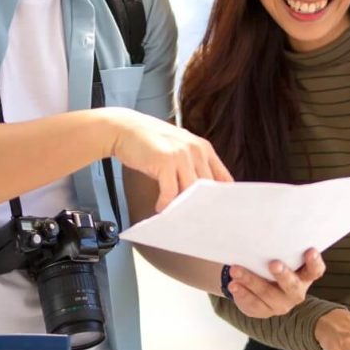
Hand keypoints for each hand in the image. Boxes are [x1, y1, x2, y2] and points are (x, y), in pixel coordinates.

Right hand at [103, 107, 232, 209]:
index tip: (216, 213)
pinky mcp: (165, 161)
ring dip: (183, 208)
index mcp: (203, 148)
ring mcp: (181, 155)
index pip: (224, 178)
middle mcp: (196, 150)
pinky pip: (170, 192)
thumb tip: (201, 196)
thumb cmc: (151, 142)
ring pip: (191, 192)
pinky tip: (159, 207)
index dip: (222, 198)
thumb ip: (193, 166)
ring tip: (175, 217)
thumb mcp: (179, 148)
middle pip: (208, 188)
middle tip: (194, 221)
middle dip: (201, 207)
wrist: (125, 128)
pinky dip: (165, 204)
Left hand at [225, 249, 324, 317]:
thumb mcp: (281, 256)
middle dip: (283, 275)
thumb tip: (264, 223)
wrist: (261, 289)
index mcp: (305, 275)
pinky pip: (254, 304)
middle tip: (273, 264)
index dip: (314, 262)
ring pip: (267, 294)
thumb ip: (279, 247)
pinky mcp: (264, 311)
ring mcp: (281, 304)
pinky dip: (242, 293)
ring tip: (235, 270)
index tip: (310, 250)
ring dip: (251, 280)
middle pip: (292, 285)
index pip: (315, 270)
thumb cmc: (275, 262)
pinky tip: (233, 285)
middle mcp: (296, 291)